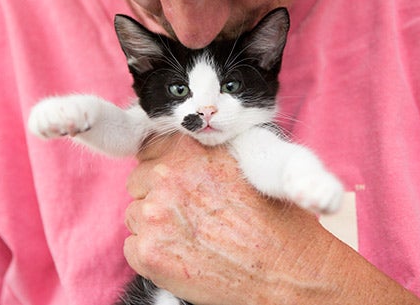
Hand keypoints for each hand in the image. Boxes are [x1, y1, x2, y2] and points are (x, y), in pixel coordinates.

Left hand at [123, 134, 419, 304]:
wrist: (286, 272)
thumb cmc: (274, 219)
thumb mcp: (243, 164)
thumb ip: (203, 154)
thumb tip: (176, 151)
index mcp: (188, 149)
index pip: (150, 148)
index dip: (164, 165)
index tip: (177, 179)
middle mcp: (165, 176)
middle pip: (139, 181)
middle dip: (158, 195)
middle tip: (192, 215)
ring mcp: (153, 215)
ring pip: (135, 215)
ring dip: (155, 225)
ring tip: (194, 238)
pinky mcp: (147, 253)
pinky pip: (133, 247)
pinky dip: (153, 254)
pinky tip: (185, 257)